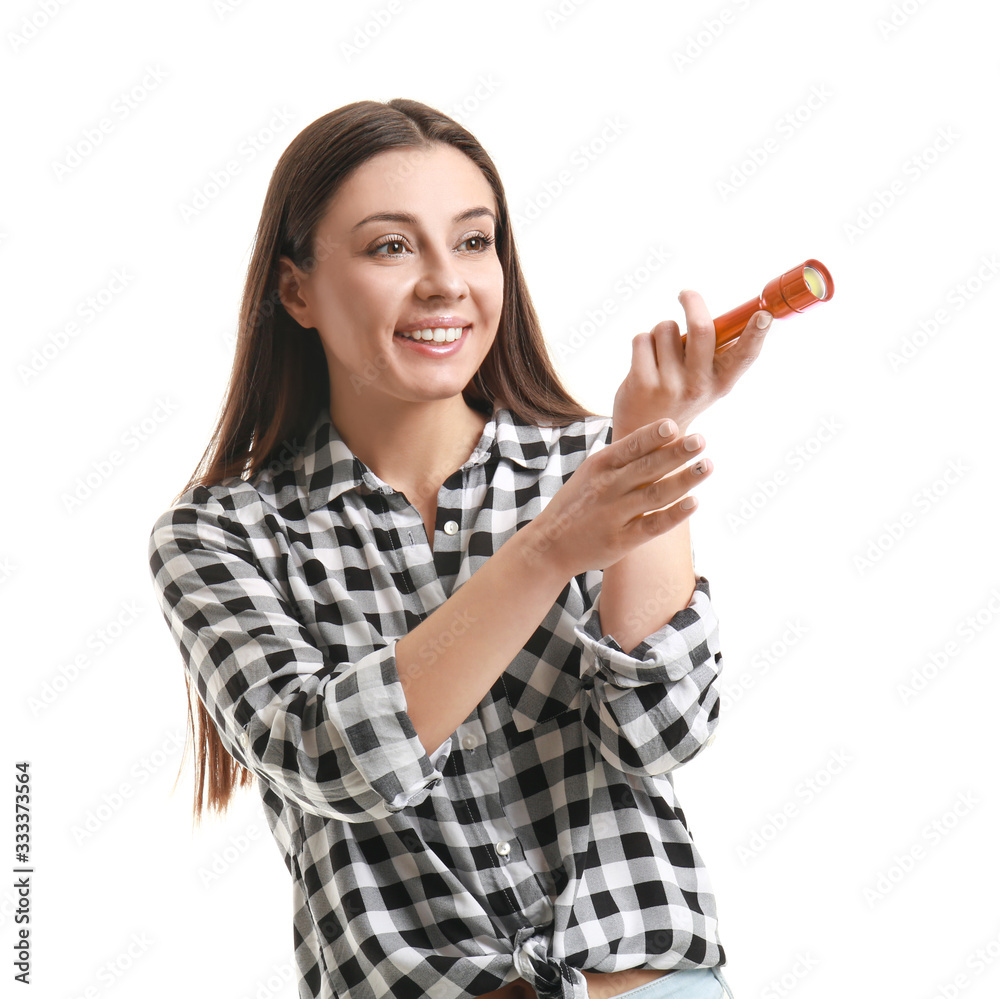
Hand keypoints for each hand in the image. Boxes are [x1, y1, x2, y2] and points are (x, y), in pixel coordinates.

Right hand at [518, 419, 710, 578]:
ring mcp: (614, 514)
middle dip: (676, 453)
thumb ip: (623, 457)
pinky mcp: (621, 540)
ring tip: (708, 466)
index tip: (674, 425)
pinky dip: (674, 514)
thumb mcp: (591, 472)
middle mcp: (607, 488)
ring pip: (655, 495)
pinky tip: (694, 503)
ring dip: (684, 480)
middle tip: (702, 440)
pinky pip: (653, 525)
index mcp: (599, 466)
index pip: (630, 447)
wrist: (550, 544)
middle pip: (647, 468)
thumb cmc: (578, 502)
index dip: (652, 436)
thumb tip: (664, 434)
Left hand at [612, 288, 770, 437]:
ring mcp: (670, 385)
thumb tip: (711, 312)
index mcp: (721, 382)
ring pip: (665, 328)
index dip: (756, 334)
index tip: (764, 315)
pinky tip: (644, 361)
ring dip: (660, 330)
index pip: (744, 356)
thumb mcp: (705, 382)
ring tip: (660, 353)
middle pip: (701, 329)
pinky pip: (642, 339)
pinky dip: (643, 342)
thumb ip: (712, 353)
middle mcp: (698, 385)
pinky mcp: (642, 383)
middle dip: (693, 302)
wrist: (647, 439)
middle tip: (685, 294)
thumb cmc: (679, 397)